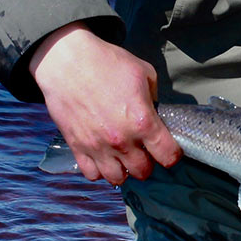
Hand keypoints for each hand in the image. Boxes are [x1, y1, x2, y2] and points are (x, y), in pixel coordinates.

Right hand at [30, 21, 181, 184]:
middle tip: (145, 150)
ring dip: (124, 170)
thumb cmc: (108, 63)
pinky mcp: (77, 147)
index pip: (167, 155)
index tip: (170, 149)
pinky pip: (92, 174)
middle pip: (143, 172)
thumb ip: (155, 98)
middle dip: (148, 163)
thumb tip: (155, 113)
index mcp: (143, 121)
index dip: (173, 154)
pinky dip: (100, 169)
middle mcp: (121, 140)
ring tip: (124, 156)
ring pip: (117, 178)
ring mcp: (97, 147)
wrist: (68, 62)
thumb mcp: (144, 72)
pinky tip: (104, 156)